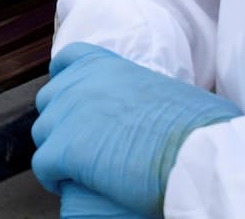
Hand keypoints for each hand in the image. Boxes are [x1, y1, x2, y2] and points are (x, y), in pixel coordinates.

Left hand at [32, 43, 240, 214]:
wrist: (199, 155)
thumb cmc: (202, 128)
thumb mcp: (171, 92)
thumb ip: (146, 90)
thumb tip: (156, 106)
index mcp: (107, 66)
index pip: (68, 60)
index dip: (66, 80)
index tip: (72, 99)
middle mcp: (81, 85)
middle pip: (50, 100)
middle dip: (61, 121)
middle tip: (82, 143)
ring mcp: (68, 116)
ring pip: (43, 133)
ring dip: (55, 149)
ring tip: (77, 168)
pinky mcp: (64, 150)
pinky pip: (42, 165)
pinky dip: (51, 177)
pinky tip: (66, 185)